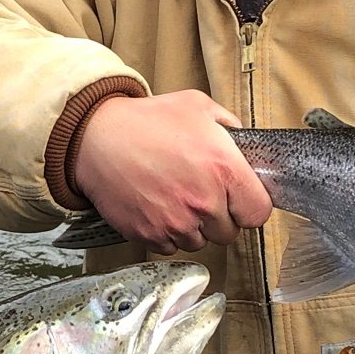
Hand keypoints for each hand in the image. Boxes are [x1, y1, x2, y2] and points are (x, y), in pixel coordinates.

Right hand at [70, 91, 271, 250]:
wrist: (96, 138)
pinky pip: (170, 247)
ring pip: (199, 242)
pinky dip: (166, 233)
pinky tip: (157, 207)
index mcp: (224, 168)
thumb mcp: (197, 106)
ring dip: (192, 227)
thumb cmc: (145, 120)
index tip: (240, 201)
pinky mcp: (150, 234)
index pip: (258, 212)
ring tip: (174, 198)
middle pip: (229, 232)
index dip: (249, 206)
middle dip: (219, 217)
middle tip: (200, 194)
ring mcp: (176, 221)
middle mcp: (203, 200)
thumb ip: (229, 126)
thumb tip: (243, 143)